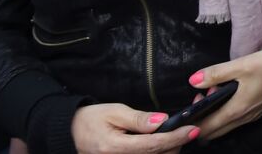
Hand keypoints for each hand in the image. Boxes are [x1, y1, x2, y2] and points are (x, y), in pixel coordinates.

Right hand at [70, 103, 197, 151]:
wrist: (68, 133)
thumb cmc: (90, 119)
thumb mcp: (114, 112)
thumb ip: (138, 119)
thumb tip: (162, 121)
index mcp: (116, 148)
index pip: (153, 145)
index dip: (176, 137)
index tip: (193, 129)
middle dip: (177, 145)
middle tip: (191, 130)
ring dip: (169, 150)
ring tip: (180, 135)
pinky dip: (158, 152)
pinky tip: (166, 143)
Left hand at [188, 50, 261, 141]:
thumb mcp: (242, 65)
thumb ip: (216, 73)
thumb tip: (192, 80)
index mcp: (236, 110)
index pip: (206, 128)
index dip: (192, 123)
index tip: (187, 108)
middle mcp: (244, 118)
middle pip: (215, 131)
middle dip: (202, 120)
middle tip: (200, 98)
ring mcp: (253, 115)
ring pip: (226, 125)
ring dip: (215, 115)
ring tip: (213, 92)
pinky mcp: (260, 109)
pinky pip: (237, 118)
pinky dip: (226, 112)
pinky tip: (229, 94)